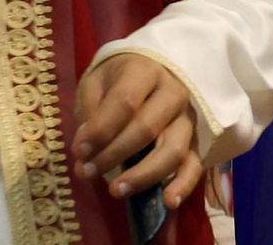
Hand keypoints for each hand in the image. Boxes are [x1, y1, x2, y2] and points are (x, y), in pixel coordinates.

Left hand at [72, 54, 202, 210]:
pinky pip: (194, 165)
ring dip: (143, 175)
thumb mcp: (96, 84)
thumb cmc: (117, 81)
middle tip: (86, 172)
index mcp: (145, 72)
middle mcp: (172, 93)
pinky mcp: (193, 142)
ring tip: (116, 191)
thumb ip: (90, 113)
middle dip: (114, 154)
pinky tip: (168, 202)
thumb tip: (85, 152)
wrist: (148, 71)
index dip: (101, 129)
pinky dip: (183, 185)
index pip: (125, 101)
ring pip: (173, 150)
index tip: (78, 151)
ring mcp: (186, 119)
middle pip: (147, 128)